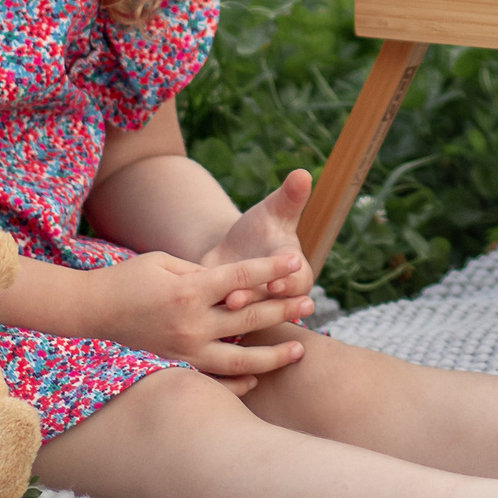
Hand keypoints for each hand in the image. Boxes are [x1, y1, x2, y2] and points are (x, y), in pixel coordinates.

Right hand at [93, 249, 313, 393]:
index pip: (242, 279)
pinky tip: (260, 376)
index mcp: (189, 290)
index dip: (272, 271)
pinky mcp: (179, 364)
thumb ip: (202, 273)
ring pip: (240, 358)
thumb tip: (237, 282)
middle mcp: (191, 324)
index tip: (297, 263)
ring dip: (273, 355)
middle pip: (249, 318)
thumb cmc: (130, 278)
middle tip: (312, 304)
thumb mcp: (165, 262)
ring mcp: (185, 349)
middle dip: (284, 310)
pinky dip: (239, 380)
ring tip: (300, 349)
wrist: (94, 310)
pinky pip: (216, 378)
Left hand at [200, 168, 316, 310]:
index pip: (299, 279)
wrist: (236, 249)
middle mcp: (277, 293)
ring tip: (218, 304)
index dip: (289, 282)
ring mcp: (255, 307)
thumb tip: (303, 174)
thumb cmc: (263, 227)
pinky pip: (227, 322)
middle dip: (255, 301)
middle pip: (275, 305)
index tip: (275, 281)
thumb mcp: (274, 210)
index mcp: (292, 268)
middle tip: (237, 298)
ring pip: (250, 318)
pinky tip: (194, 312)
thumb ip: (290, 196)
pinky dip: (214, 318)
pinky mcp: (232, 316)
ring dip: (235, 313)